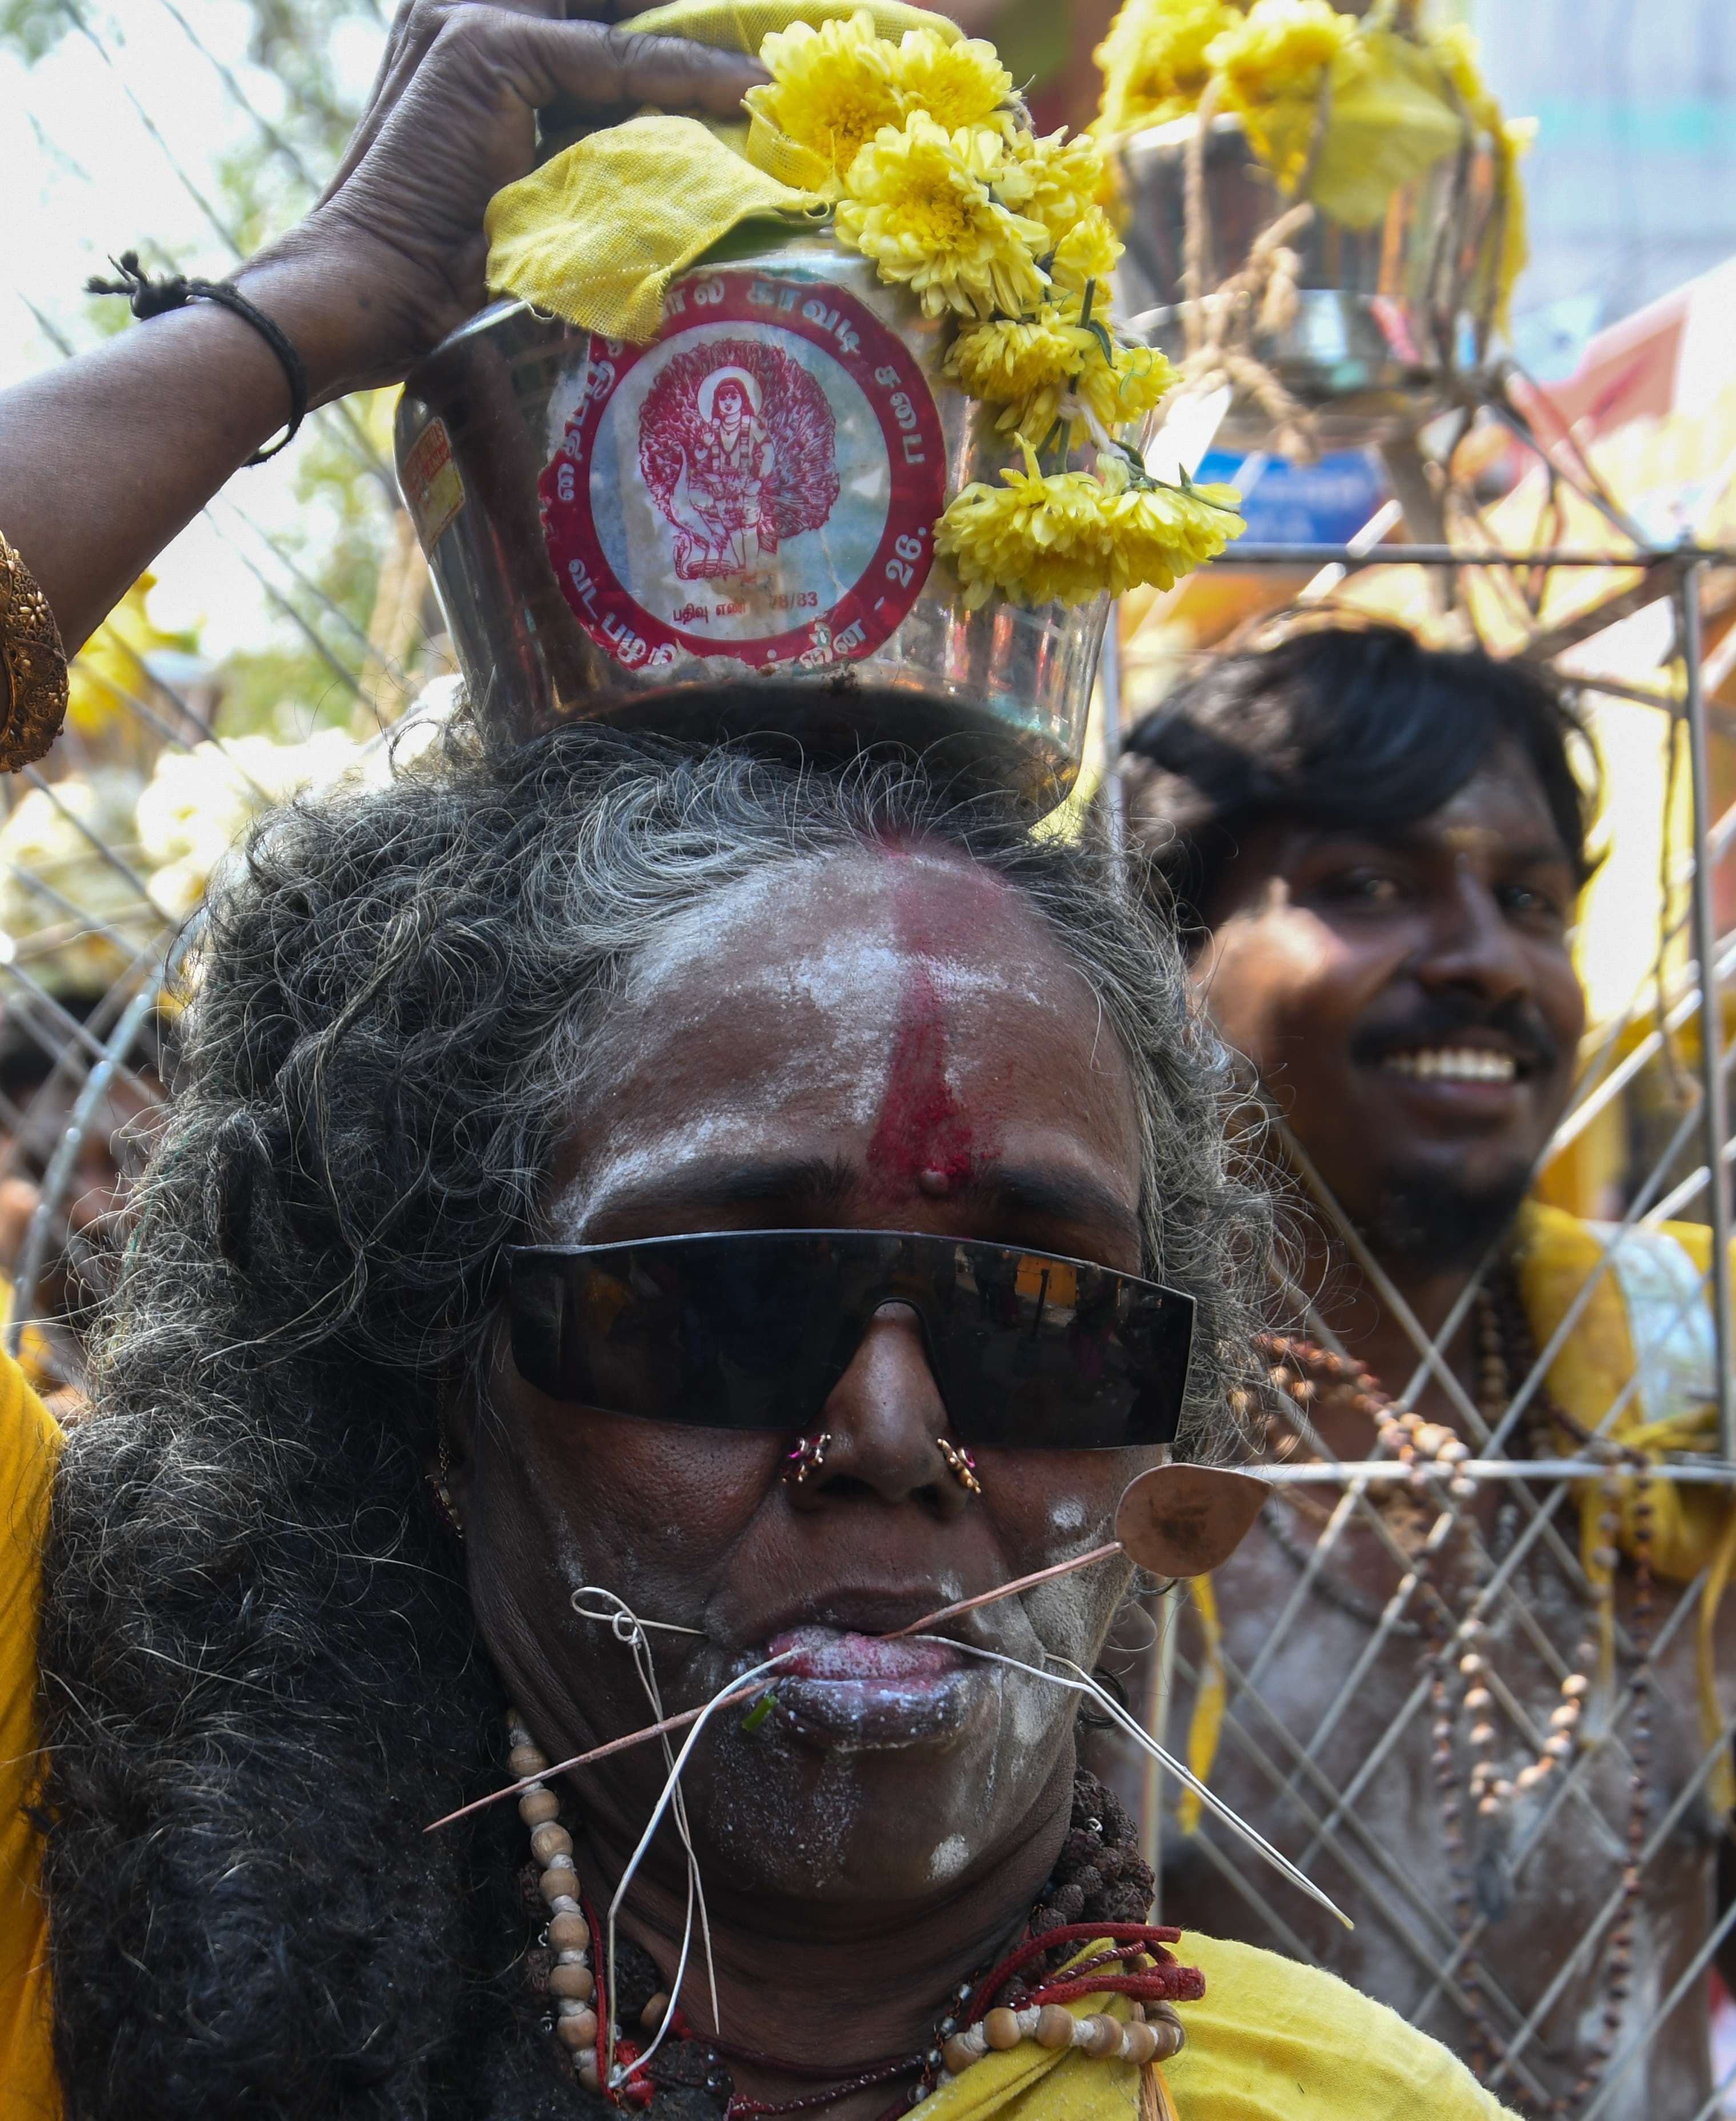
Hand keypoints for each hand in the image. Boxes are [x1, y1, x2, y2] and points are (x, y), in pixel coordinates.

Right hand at [241, 0, 765, 398]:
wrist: (365, 295)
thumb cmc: (438, 277)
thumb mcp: (528, 195)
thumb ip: (581, 156)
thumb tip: (674, 171)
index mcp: (466, 43)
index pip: (591, 16)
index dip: (663, 33)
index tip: (741, 57)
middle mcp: (460, 10)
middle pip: (607, 0)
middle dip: (683, 11)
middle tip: (772, 33)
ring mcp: (470, 21)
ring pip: (621, 14)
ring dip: (701, 27)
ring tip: (778, 57)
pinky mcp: (491, 51)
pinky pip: (623, 61)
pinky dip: (693, 75)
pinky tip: (750, 91)